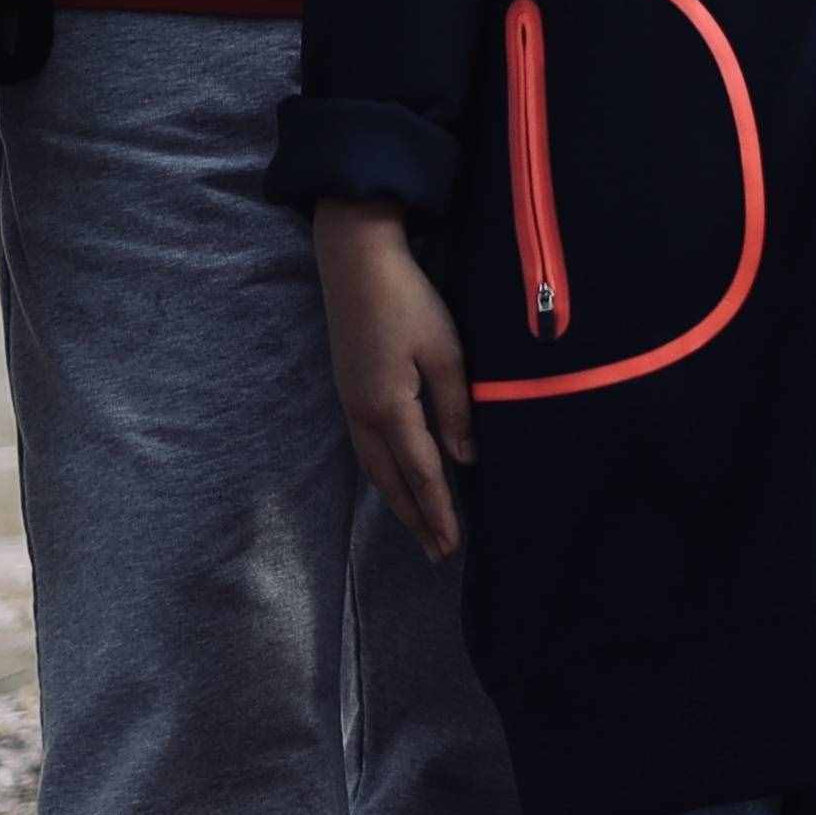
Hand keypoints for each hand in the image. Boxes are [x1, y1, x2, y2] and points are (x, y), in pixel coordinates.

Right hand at [313, 199, 475, 557]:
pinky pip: (367, 447)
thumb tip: (465, 459)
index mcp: (389, 408)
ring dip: (398, 500)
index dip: (439, 512)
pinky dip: (384, 474)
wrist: (355, 261)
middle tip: (436, 553)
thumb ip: (455, 409)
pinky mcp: (349, 390)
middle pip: (391, 481)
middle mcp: (363, 414)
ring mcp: (351, 403)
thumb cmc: (407, 301)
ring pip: (375, 467)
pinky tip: (396, 478)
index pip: (422, 473)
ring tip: (419, 526)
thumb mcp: (445, 352)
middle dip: (416, 519)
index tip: (452, 545)